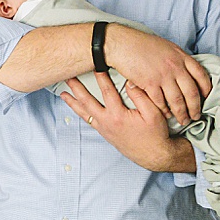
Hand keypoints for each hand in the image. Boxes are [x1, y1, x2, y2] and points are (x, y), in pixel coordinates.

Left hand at [61, 73, 193, 171]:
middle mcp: (107, 122)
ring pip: (84, 113)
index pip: (106, 91)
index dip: (100, 76)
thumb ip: (141, 97)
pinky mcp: (105, 133)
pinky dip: (80, 113)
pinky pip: (88, 121)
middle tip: (68, 77)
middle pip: (87, 101)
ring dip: (73, 102)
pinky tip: (77, 108)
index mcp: (118, 115)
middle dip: (76, 88)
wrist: (154, 155)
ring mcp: (104, 128)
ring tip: (63, 93)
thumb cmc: (155, 135)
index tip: (95, 64)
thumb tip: (130, 81)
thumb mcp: (153, 114)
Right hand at [104, 25, 210, 125]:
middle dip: (195, 108)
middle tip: (195, 116)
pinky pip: (161, 102)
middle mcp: (175, 67)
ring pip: (177, 100)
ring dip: (181, 113)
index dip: (206, 89)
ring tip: (183, 120)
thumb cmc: (141, 44)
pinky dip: (164, 111)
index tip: (206, 98)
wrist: (122, 44)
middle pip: (191, 92)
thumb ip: (178, 59)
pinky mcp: (150, 84)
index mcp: (181, 56)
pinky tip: (166, 115)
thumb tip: (185, 70)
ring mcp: (163, 76)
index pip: (201, 75)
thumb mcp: (166, 47)